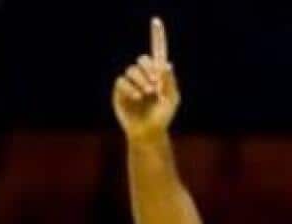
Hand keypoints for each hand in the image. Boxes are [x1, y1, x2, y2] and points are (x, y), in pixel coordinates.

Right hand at [113, 17, 180, 142]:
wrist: (148, 133)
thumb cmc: (162, 118)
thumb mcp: (171, 100)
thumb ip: (170, 82)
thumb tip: (167, 64)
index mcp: (157, 76)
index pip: (156, 55)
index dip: (156, 38)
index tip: (156, 22)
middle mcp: (143, 77)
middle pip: (142, 60)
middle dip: (148, 68)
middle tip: (155, 81)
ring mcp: (131, 84)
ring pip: (131, 70)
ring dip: (140, 80)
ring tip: (147, 93)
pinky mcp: (119, 92)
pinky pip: (121, 81)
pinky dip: (130, 88)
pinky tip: (137, 97)